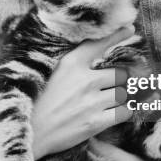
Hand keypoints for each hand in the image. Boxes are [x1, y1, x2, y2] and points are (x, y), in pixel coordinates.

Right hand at [32, 26, 133, 159]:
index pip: (100, 44)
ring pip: (123, 94)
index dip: (118, 35)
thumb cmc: (42, 102)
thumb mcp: (56, 73)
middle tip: (111, 88)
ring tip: (106, 104)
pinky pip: (124, 112)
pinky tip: (113, 114)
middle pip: (120, 74)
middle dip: (119, 81)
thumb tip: (102, 53)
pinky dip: (122, 113)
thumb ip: (78, 62)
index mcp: (71, 63)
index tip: (130, 28)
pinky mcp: (95, 122)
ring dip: (119, 99)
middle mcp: (84, 80)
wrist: (31, 133)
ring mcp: (91, 101)